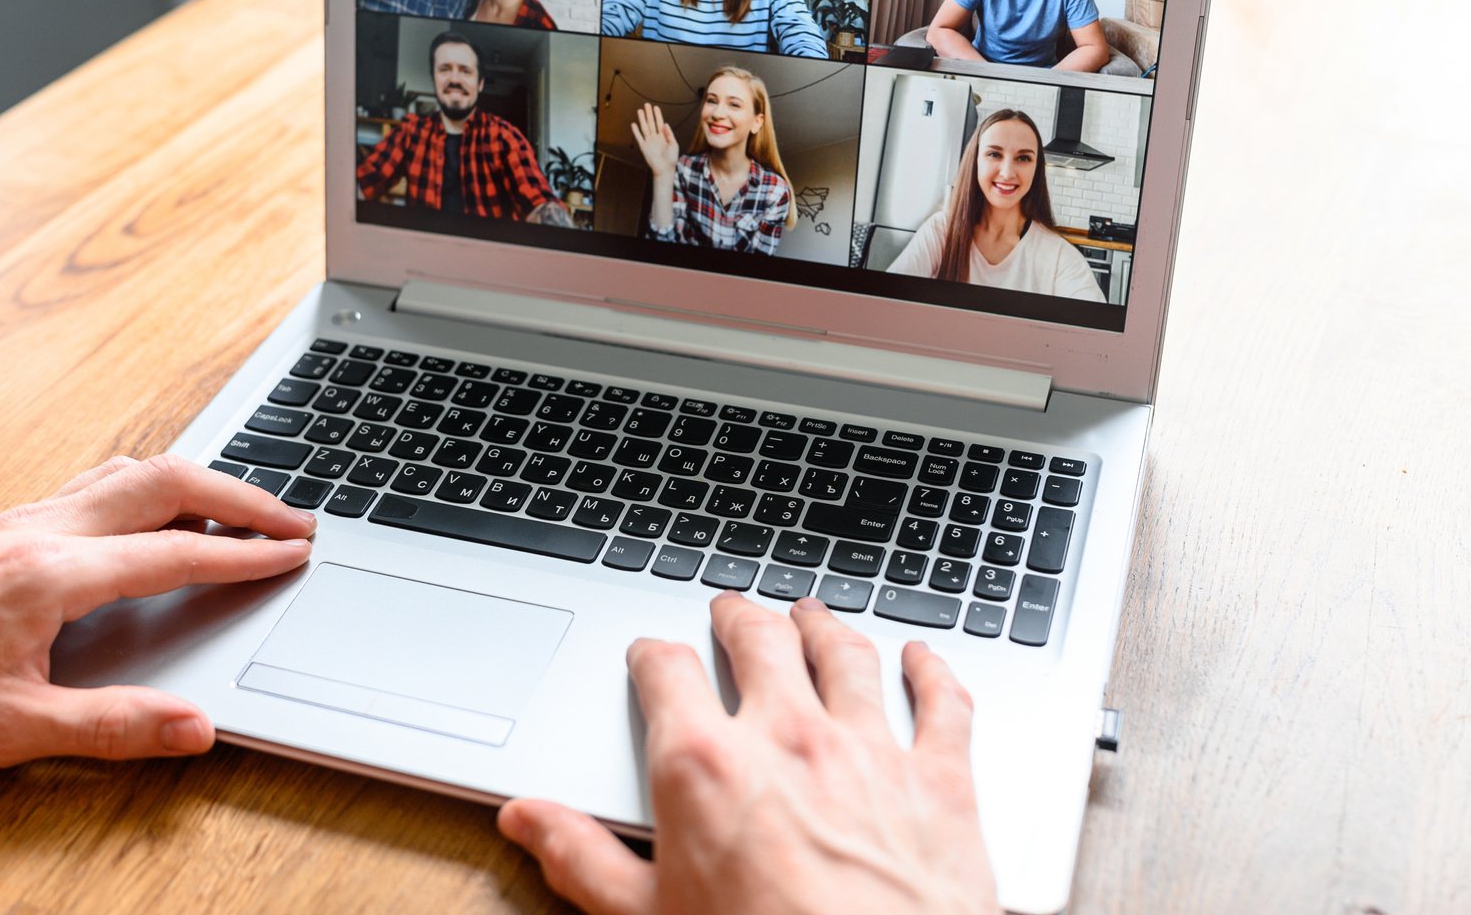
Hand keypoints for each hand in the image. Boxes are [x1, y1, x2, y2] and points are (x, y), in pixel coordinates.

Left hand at [0, 454, 313, 768]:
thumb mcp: (10, 730)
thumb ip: (112, 727)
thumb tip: (194, 728)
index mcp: (51, 575)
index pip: (175, 553)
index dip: (246, 556)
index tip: (295, 553)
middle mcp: (40, 530)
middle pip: (165, 483)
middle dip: (241, 496)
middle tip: (292, 518)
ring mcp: (18, 519)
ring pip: (128, 471)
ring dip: (196, 481)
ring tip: (240, 508)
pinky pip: (94, 482)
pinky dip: (147, 485)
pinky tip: (151, 512)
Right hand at [498, 593, 999, 914]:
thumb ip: (584, 860)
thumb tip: (529, 821)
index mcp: (706, 768)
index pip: (667, 672)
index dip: (653, 655)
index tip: (652, 655)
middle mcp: (789, 738)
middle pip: (761, 641)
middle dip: (740, 618)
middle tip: (732, 611)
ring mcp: (871, 752)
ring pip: (846, 655)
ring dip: (824, 626)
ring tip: (812, 615)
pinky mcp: (942, 782)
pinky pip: (941, 703)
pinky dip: (932, 671)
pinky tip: (922, 657)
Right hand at [630, 102, 680, 177]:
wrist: (664, 169)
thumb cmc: (671, 159)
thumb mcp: (674, 145)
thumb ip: (670, 134)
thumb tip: (665, 124)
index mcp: (663, 136)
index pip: (659, 123)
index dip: (658, 115)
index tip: (656, 107)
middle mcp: (655, 137)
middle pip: (651, 123)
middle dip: (649, 114)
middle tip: (646, 105)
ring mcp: (649, 141)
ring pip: (644, 127)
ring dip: (642, 119)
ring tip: (640, 111)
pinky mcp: (643, 147)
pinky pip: (639, 137)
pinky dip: (636, 131)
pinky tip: (634, 124)